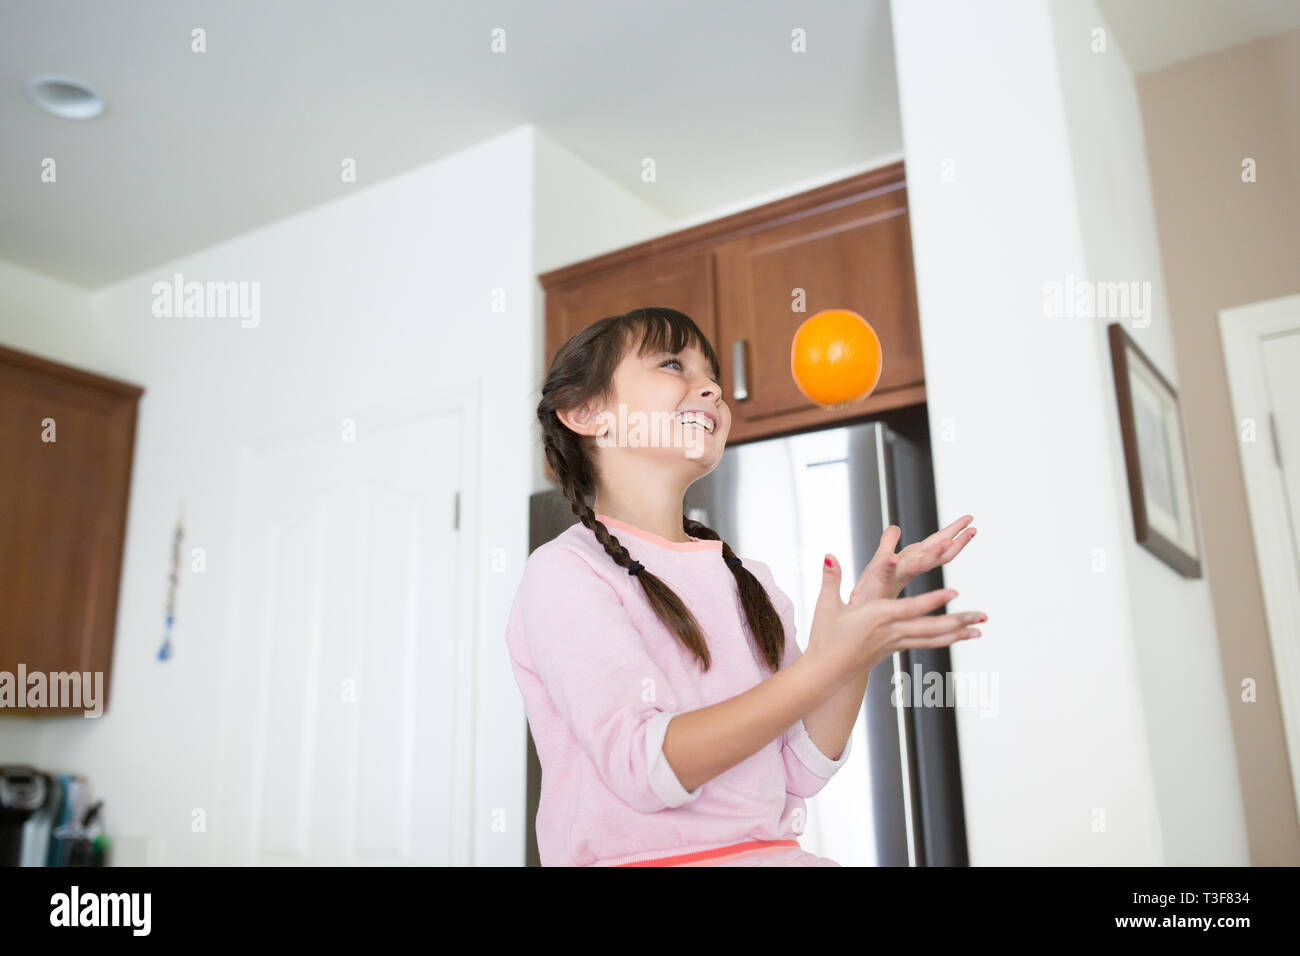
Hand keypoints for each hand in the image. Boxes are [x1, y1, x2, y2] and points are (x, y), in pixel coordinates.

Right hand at [808, 555, 983, 673]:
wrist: (824, 671)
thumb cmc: (824, 637)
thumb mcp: (825, 605)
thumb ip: (831, 578)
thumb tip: (828, 555)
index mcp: (877, 617)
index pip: (910, 608)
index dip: (932, 600)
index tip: (954, 593)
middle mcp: (891, 631)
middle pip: (931, 627)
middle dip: (959, 621)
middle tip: (983, 616)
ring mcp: (895, 642)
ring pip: (933, 638)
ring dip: (958, 633)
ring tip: (980, 630)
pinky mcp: (895, 649)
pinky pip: (926, 643)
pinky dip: (945, 640)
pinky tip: (958, 637)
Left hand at [850, 515, 976, 603]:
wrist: (857, 610)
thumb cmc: (871, 589)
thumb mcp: (881, 559)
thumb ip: (888, 543)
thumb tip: (894, 527)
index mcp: (911, 561)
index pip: (937, 546)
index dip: (954, 535)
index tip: (971, 524)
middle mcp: (907, 567)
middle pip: (934, 553)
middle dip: (954, 542)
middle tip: (972, 530)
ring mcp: (895, 574)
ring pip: (917, 563)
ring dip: (932, 554)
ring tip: (947, 542)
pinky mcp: (878, 579)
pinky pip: (885, 570)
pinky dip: (890, 565)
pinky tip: (893, 559)